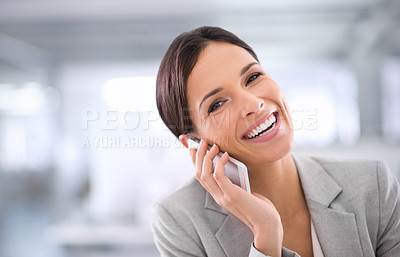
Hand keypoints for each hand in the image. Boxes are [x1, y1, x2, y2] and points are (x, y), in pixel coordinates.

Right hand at [189, 140, 282, 256]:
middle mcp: (217, 197)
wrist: (267, 223)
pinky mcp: (231, 195)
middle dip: (198, 156)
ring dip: (206, 157)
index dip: (195, 162)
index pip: (200, 177)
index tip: (195, 148)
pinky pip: (218, 176)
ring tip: (213, 146)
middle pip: (198, 174)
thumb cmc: (258, 206)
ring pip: (204, 175)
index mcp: (218, 195)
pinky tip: (225, 155)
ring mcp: (223, 197)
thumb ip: (234, 180)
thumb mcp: (243, 190)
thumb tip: (230, 161)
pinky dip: (219, 163)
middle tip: (202, 142)